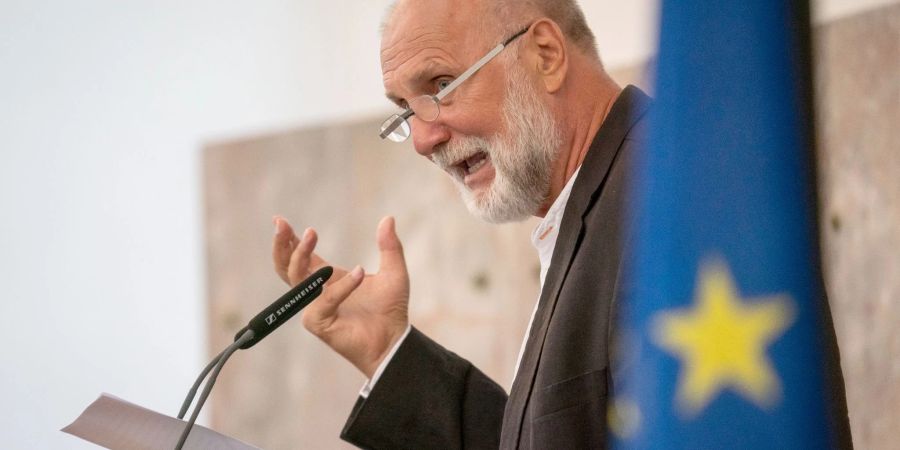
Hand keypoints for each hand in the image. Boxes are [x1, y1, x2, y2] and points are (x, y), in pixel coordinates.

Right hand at [272, 215, 409, 377]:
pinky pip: (325, 299)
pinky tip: (360, 274)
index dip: (289, 239)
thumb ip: (390, 247)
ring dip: (300, 254)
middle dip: (281, 244)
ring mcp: (315, 307)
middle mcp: (317, 291)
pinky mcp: (318, 322)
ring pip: (296, 278)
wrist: (394, 339)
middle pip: (286, 266)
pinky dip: (341, 286)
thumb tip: (389, 218)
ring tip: (311, 233)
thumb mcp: (393, 272)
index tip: (279, 220)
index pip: (301, 256)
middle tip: (282, 223)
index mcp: (328, 277)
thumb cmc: (390, 309)